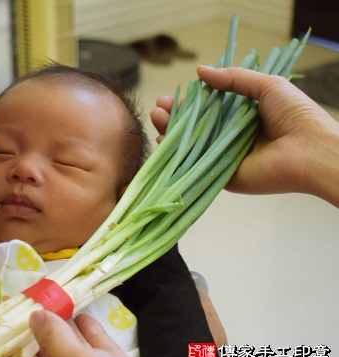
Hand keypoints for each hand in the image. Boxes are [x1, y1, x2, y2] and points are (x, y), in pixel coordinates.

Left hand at [16, 311, 172, 356]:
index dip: (19, 338)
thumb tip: (33, 316)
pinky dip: (91, 333)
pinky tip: (84, 315)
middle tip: (38, 300)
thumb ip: (57, 342)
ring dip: (65, 327)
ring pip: (73, 350)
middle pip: (47, 355)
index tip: (17, 311)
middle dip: (43, 328)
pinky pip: (98, 351)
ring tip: (57, 301)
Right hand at [150, 65, 338, 206]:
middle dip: (174, 117)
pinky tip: (162, 142)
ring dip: (170, 133)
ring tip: (156, 118)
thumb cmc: (296, 115)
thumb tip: (201, 71)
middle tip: (159, 107)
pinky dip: (177, 157)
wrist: (310, 150)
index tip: (173, 97)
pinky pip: (195, 166)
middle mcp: (230, 138)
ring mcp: (224, 158)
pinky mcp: (222, 176)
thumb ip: (234, 79)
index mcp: (241, 118)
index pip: (207, 110)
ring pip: (190, 146)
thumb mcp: (267, 86)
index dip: (189, 103)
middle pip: (194, 128)